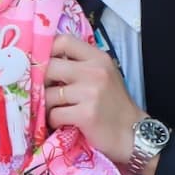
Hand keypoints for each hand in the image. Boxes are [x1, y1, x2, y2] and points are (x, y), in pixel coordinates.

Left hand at [44, 32, 140, 168]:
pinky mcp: (85, 114)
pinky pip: (54, 114)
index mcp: (99, 58)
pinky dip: (54, 120)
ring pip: (48, 93)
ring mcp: (90, 93)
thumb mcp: (104, 75)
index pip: (64, 41)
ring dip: (48, 105)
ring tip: (58, 110)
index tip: (44, 64)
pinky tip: (63, 122)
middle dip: (42, 81)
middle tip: (46, 91)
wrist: (133, 133)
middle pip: (50, 66)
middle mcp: (95, 72)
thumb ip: (81, 64)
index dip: (47, 51)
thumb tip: (46, 60)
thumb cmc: (114, 104)